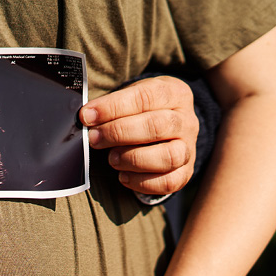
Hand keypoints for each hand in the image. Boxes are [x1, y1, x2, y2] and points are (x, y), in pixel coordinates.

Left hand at [80, 76, 198, 195]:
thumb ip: (112, 105)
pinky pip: (169, 182)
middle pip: (158, 126)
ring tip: (112, 159)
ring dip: (134, 159)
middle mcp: (186, 120)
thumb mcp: (131, 96)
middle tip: (94, 138)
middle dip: (119, 132)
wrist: (168, 128)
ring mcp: (189, 148)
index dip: (113, 107)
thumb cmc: (142, 110)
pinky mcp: (186, 172)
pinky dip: (143, 182)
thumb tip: (86, 117)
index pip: (145, 97)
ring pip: (168, 156)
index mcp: (174, 93)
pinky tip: (123, 176)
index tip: (87, 116)